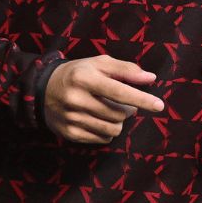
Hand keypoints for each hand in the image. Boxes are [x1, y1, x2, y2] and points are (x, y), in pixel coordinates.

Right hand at [43, 56, 163, 143]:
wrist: (41, 89)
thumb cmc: (78, 73)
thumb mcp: (99, 63)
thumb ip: (126, 69)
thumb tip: (151, 78)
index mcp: (85, 78)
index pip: (119, 91)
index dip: (141, 99)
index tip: (159, 105)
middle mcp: (76, 99)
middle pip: (119, 113)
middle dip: (128, 109)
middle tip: (123, 102)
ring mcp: (71, 118)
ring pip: (112, 129)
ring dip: (119, 122)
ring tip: (113, 112)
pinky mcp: (69, 133)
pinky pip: (101, 139)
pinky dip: (107, 132)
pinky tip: (100, 120)